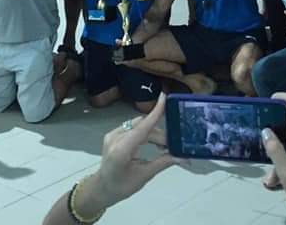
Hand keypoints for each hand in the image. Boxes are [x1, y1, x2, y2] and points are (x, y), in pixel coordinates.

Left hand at [75, 94, 179, 213]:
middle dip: (160, 134)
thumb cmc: (122, 186)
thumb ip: (163, 162)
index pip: (142, 128)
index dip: (154, 113)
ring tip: (164, 146)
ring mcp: (112, 134)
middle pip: (143, 128)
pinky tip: (152, 142)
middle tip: (172, 145)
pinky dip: (144, 133)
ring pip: (139, 126)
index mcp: (122, 150)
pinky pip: (132, 127)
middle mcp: (115, 138)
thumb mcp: (144, 176)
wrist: (101, 188)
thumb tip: (183, 157)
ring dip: (153, 133)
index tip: (163, 97)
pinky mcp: (113, 134)